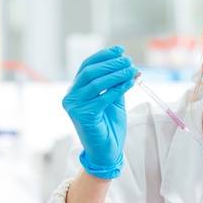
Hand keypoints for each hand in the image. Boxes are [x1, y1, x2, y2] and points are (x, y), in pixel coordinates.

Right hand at [62, 46, 136, 178]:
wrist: (106, 152)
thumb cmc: (108, 127)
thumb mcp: (113, 100)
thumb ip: (115, 84)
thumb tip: (125, 65)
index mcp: (75, 90)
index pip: (86, 66)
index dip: (103, 56)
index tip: (120, 50)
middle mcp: (71, 97)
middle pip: (89, 72)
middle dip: (111, 64)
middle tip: (129, 60)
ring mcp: (74, 106)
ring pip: (96, 84)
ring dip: (116, 74)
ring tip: (132, 70)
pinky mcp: (82, 115)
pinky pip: (103, 98)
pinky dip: (118, 89)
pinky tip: (129, 83)